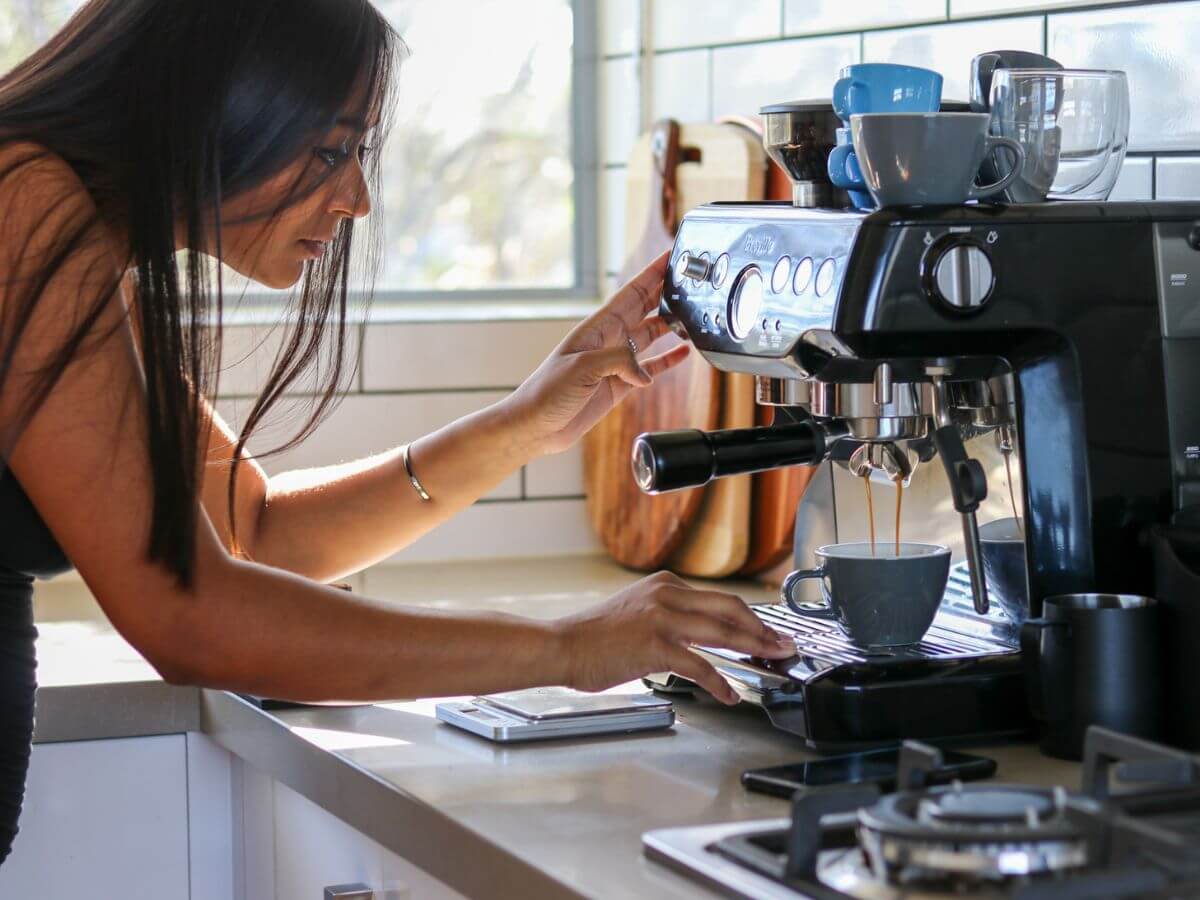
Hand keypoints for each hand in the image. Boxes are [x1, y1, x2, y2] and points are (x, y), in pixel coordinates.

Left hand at [503, 251, 689, 456]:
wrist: (535, 425)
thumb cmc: (547, 392)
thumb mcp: (582, 368)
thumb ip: (618, 362)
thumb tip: (645, 373)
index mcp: (598, 328)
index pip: (631, 293)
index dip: (652, 274)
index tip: (671, 258)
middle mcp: (609, 340)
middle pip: (644, 309)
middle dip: (666, 292)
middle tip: (690, 279)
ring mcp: (615, 362)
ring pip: (650, 336)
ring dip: (670, 326)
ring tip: (693, 315)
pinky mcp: (619, 385)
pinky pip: (649, 368)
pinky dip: (666, 361)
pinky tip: (682, 354)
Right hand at [553, 572, 796, 704]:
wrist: (563, 646)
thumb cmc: (594, 637)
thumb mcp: (637, 611)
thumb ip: (668, 616)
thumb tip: (699, 636)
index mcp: (665, 585)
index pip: (719, 599)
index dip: (748, 617)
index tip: (765, 630)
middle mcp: (667, 595)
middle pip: (730, 609)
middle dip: (762, 629)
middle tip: (783, 644)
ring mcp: (662, 619)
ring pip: (722, 632)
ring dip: (754, 648)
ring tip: (771, 661)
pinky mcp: (656, 646)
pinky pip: (700, 665)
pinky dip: (719, 682)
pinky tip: (729, 695)